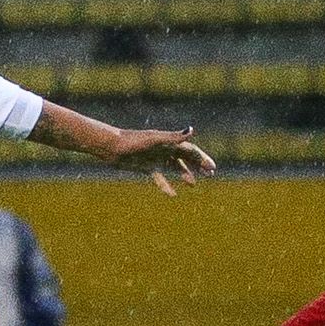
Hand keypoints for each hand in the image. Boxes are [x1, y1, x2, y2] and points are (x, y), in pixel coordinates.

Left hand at [102, 127, 216, 195]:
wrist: (112, 147)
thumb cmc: (133, 141)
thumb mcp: (154, 139)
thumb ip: (173, 136)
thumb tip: (192, 130)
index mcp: (168, 141)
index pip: (190, 150)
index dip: (202, 158)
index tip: (212, 168)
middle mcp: (164, 149)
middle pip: (185, 157)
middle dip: (198, 165)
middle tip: (210, 174)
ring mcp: (156, 158)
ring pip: (174, 167)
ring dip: (185, 174)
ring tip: (193, 184)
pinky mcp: (146, 167)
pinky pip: (159, 177)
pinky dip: (166, 185)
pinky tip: (172, 195)